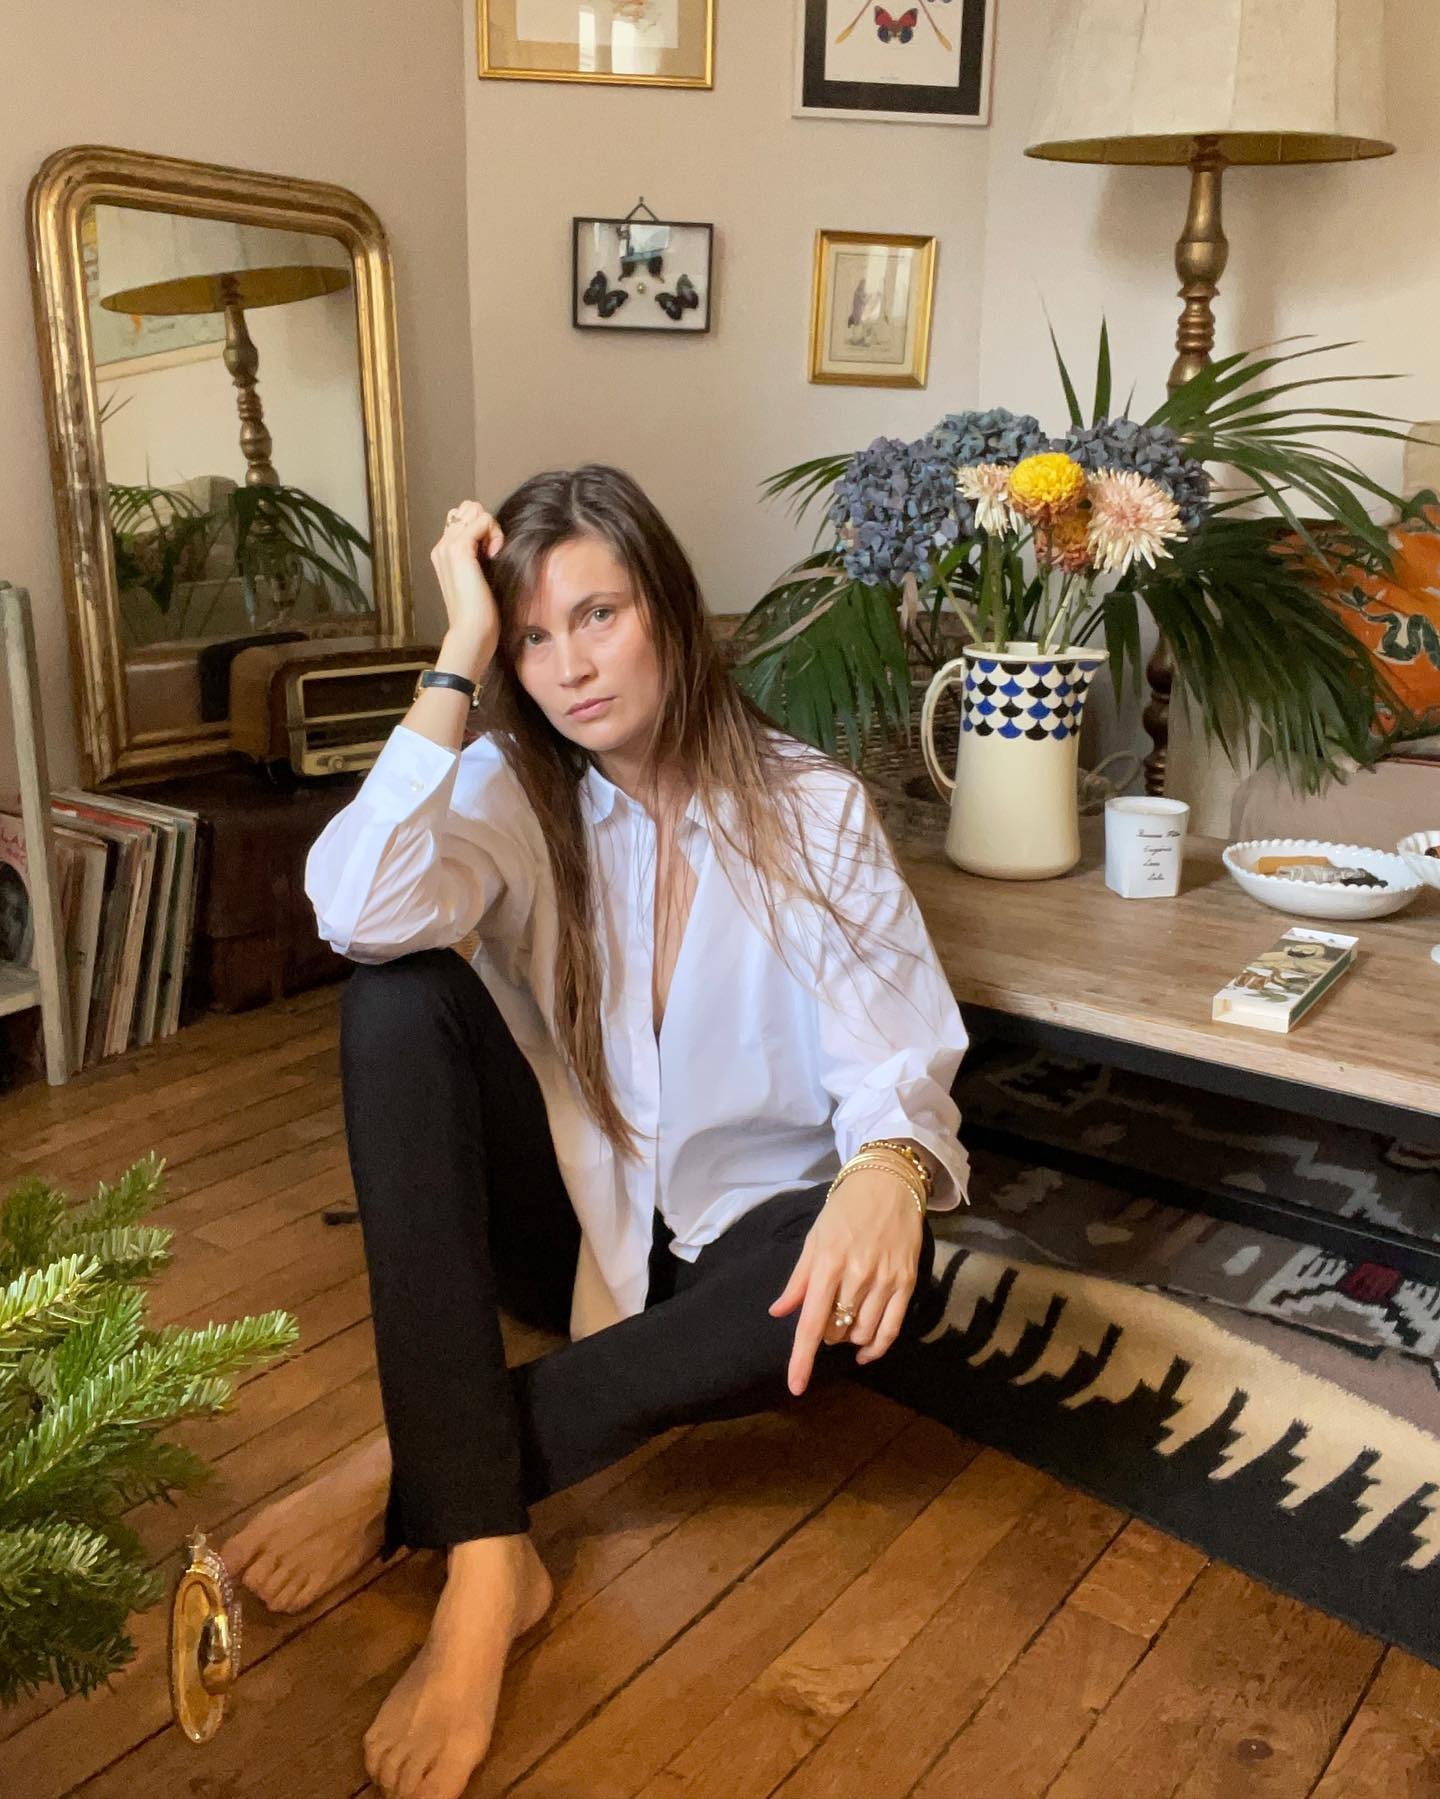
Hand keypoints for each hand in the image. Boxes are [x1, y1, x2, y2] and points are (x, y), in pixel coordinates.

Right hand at [430, 500, 503, 662]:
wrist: (471, 630)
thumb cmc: (480, 611)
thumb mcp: (480, 577)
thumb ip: (479, 555)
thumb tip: (493, 538)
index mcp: (443, 552)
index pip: (462, 517)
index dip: (482, 528)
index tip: (490, 553)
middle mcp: (442, 546)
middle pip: (468, 508)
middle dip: (486, 523)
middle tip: (493, 550)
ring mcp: (447, 546)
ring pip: (475, 510)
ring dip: (491, 527)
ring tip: (494, 552)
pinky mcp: (459, 549)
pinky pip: (482, 519)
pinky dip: (495, 533)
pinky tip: (495, 554)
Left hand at [769, 1169, 923, 1396]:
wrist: (889, 1184)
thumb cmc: (844, 1209)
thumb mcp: (814, 1238)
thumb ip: (798, 1279)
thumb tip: (779, 1312)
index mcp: (828, 1263)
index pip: (812, 1322)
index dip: (802, 1358)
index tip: (795, 1386)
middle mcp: (857, 1275)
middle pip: (837, 1330)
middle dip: (826, 1333)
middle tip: (825, 1313)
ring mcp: (885, 1280)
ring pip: (862, 1333)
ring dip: (848, 1337)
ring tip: (845, 1320)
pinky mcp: (907, 1282)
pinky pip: (892, 1328)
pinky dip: (876, 1346)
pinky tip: (865, 1351)